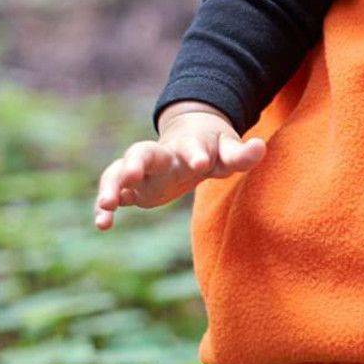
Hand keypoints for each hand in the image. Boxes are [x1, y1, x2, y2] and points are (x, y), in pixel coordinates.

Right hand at [93, 102, 265, 229]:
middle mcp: (162, 155)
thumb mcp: (229, 150)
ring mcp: (144, 170)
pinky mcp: (134, 187)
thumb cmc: (213, 147)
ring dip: (111, 187)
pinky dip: (105, 206)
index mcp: (189, 145)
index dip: (196, 154)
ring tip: (107, 206)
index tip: (200, 163)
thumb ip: (242, 153)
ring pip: (119, 172)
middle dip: (135, 162)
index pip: (192, 147)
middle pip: (143, 152)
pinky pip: (113, 193)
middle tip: (130, 174)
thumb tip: (260, 146)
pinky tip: (102, 224)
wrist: (190, 139)